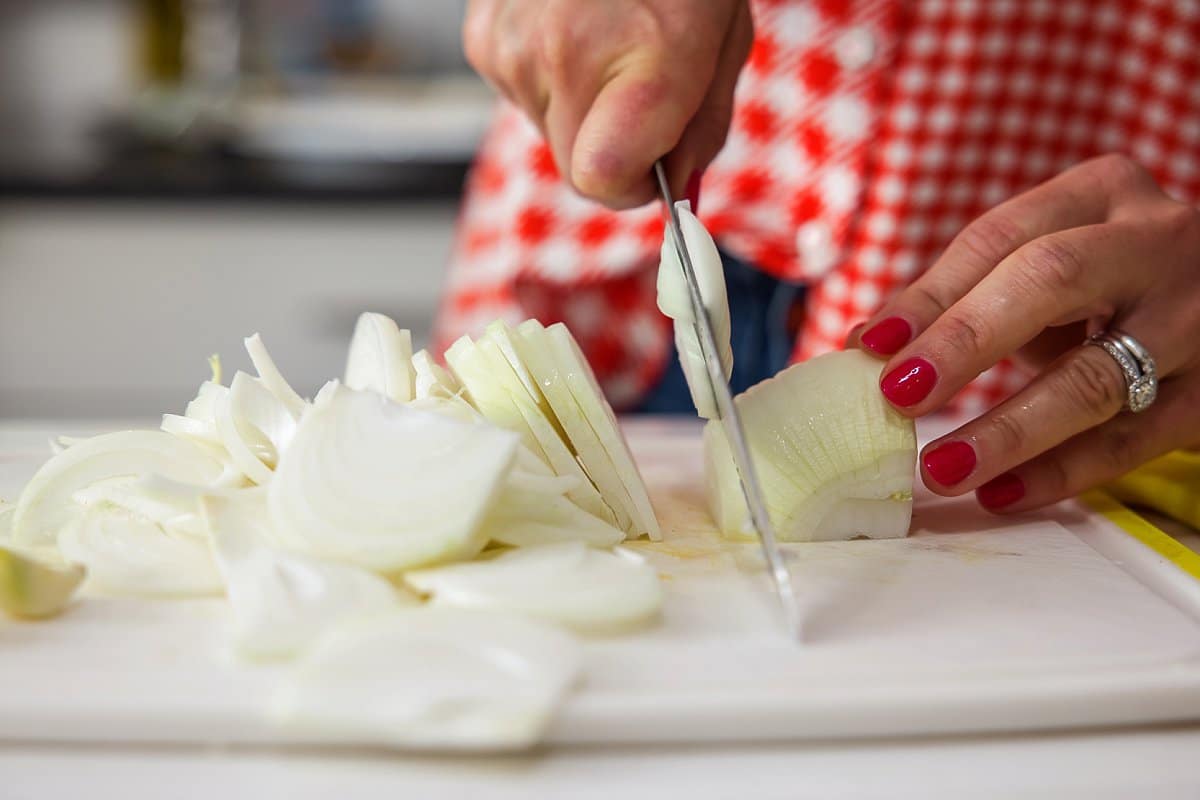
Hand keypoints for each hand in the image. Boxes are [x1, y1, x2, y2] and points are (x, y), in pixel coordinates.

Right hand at [463, 0, 751, 207]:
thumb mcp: (723, 42)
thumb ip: (701, 129)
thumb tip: (672, 189)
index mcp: (644, 63)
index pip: (604, 182)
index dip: (632, 185)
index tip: (653, 168)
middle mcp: (566, 59)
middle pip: (577, 169)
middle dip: (613, 150)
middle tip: (641, 93)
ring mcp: (514, 47)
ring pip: (549, 132)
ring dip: (581, 109)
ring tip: (608, 41)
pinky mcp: (483, 38)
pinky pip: (521, 95)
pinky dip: (549, 79)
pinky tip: (573, 29)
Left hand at [849, 154, 1199, 512]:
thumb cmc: (1118, 284)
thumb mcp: (1056, 263)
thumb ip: (972, 294)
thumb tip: (871, 344)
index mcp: (1102, 195)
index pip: (1001, 236)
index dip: (932, 293)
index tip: (874, 345)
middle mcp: (1157, 243)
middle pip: (1051, 279)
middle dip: (965, 340)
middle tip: (899, 394)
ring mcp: (1194, 319)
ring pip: (1095, 376)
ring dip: (1007, 429)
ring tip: (941, 467)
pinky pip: (1130, 441)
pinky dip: (1060, 472)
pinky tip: (1003, 493)